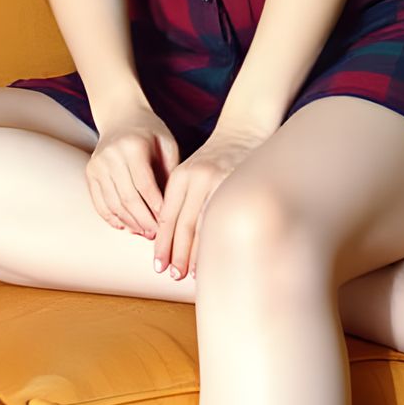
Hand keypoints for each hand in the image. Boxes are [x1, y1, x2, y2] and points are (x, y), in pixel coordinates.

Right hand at [86, 101, 181, 238]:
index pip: (146, 186)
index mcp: (133, 146)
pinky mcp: (90, 172)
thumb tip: (173, 208)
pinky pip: (99, 202)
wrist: (122, 116)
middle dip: (144, 221)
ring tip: (144, 233)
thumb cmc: (151, 132)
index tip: (167, 223)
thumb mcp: (167, 145)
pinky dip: (112, 218)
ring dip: (129, 223)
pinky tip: (126, 226)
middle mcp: (111, 155)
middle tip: (156, 235)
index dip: (157, 208)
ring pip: (113, 204)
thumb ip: (170, 173)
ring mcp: (97, 164)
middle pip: (128, 199)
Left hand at [153, 130, 263, 282]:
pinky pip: (222, 217)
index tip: (159, 264)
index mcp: (181, 176)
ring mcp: (217, 181)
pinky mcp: (236, 183)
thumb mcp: (194, 172)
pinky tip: (213, 253)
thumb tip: (174, 237)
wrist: (244, 129)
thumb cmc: (219, 156)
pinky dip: (215, 238)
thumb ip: (183, 199)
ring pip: (201, 224)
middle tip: (172, 274)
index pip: (167, 217)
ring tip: (189, 273)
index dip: (163, 243)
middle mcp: (196, 178)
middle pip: (182, 224)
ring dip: (194, 252)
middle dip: (176, 253)